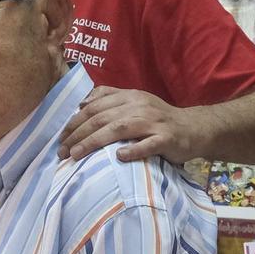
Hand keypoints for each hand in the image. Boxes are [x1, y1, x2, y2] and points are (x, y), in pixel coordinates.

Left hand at [59, 87, 200, 164]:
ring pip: (118, 129)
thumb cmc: (158, 119)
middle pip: (102, 118)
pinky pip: (147, 145)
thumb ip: (110, 99)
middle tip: (62, 151)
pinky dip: (132, 150)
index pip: (94, 107)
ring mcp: (153, 122)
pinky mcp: (166, 139)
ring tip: (77, 154)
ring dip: (94, 142)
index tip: (60, 138)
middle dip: (78, 134)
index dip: (74, 122)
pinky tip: (118, 158)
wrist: (194, 128)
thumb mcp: (135, 102)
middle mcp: (139, 106)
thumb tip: (82, 103)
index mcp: (129, 96)